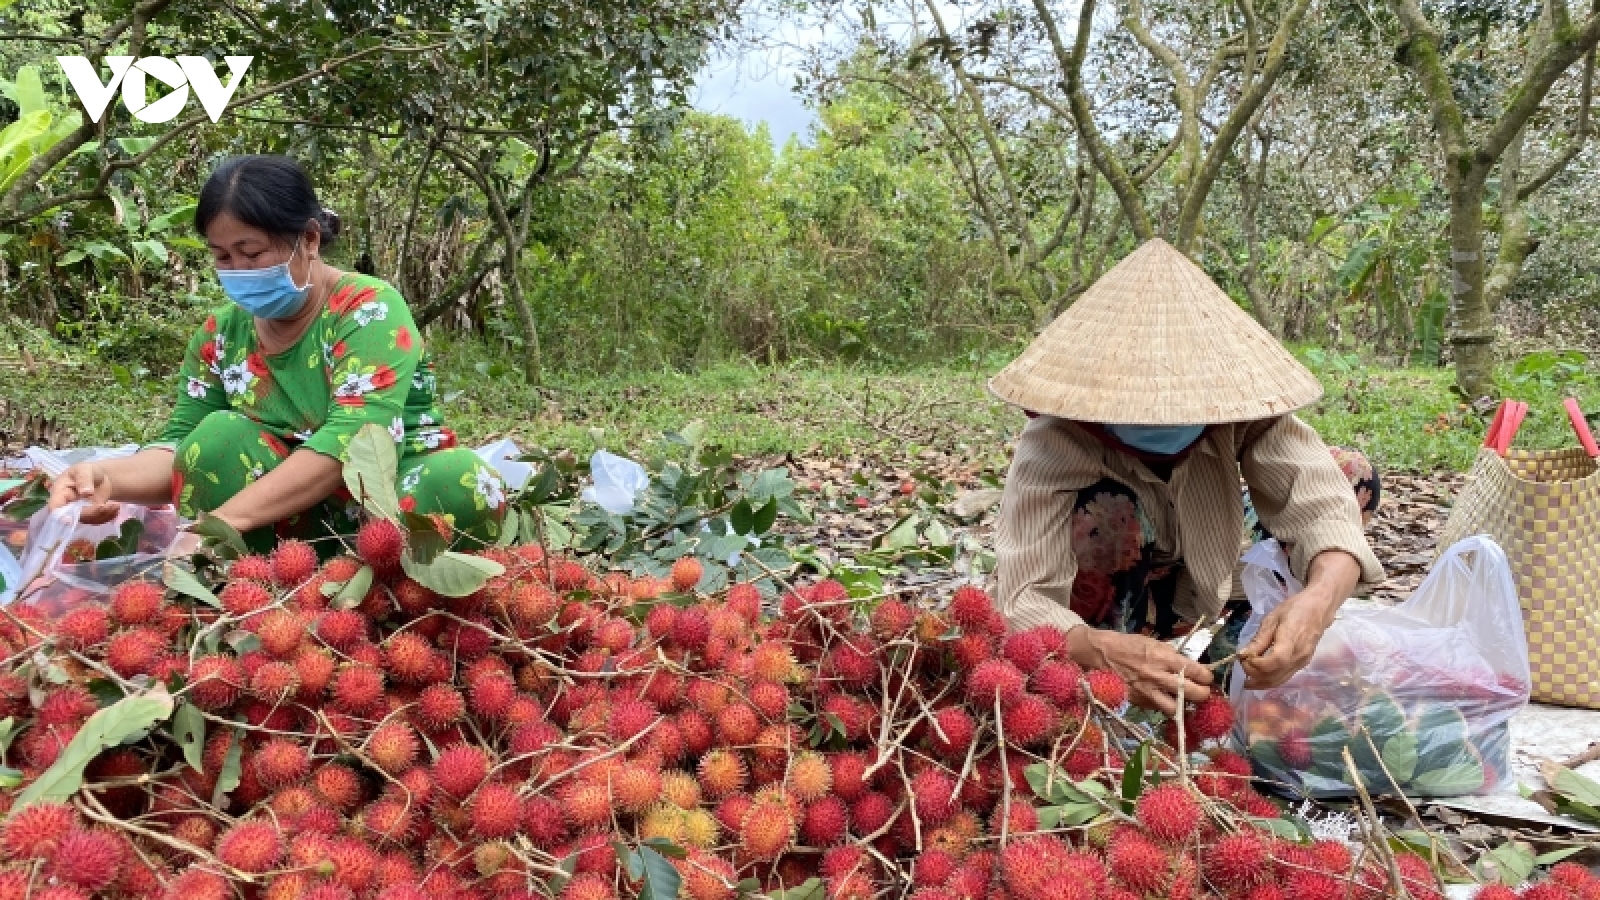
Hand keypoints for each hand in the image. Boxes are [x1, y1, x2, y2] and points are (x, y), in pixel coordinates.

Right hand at [47, 463, 120, 524]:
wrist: (101, 477)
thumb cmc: (87, 471)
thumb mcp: (84, 469)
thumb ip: (84, 479)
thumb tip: (85, 492)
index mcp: (60, 493)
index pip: (54, 507)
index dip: (60, 515)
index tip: (70, 520)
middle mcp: (66, 506)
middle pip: (74, 517)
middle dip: (91, 513)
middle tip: (107, 506)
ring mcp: (78, 513)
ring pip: (88, 520)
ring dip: (103, 515)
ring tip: (115, 505)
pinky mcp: (89, 517)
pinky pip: (97, 521)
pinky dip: (109, 516)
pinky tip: (116, 508)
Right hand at [1069, 627, 1212, 715]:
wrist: (1099, 653)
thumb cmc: (1127, 644)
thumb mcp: (1152, 643)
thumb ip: (1171, 656)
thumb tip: (1188, 666)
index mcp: (1164, 657)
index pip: (1196, 672)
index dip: (1207, 677)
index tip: (1206, 677)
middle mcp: (1158, 676)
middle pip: (1193, 694)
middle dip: (1202, 694)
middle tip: (1201, 691)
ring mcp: (1148, 691)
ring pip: (1176, 709)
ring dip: (1182, 705)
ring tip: (1183, 700)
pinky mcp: (1137, 701)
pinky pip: (1156, 708)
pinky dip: (1162, 705)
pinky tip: (1162, 699)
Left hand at [1238, 590, 1338, 688]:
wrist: (1318, 609)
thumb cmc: (1294, 609)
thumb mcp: (1272, 619)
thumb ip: (1259, 639)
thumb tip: (1243, 654)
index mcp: (1291, 640)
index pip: (1276, 660)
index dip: (1258, 664)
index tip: (1245, 658)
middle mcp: (1299, 655)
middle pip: (1276, 675)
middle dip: (1254, 674)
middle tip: (1241, 665)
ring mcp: (1302, 662)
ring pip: (1280, 680)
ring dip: (1261, 683)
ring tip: (1246, 680)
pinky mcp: (1303, 665)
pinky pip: (1285, 677)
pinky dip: (1270, 680)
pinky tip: (1259, 677)